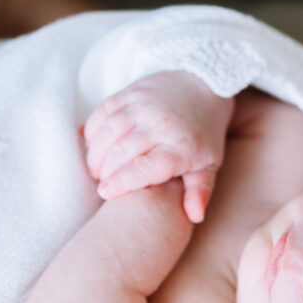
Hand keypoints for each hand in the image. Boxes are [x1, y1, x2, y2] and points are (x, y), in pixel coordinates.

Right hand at [83, 71, 234, 221]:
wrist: (203, 85)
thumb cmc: (203, 134)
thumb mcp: (209, 164)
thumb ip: (200, 190)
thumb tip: (194, 217)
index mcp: (181, 147)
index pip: (145, 168)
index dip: (121, 182)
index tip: (106, 193)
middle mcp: (161, 124)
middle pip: (121, 152)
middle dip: (105, 172)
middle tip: (102, 184)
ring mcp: (144, 105)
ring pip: (108, 132)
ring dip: (95, 154)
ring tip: (96, 169)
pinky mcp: (131, 92)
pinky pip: (103, 112)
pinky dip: (93, 131)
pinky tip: (93, 146)